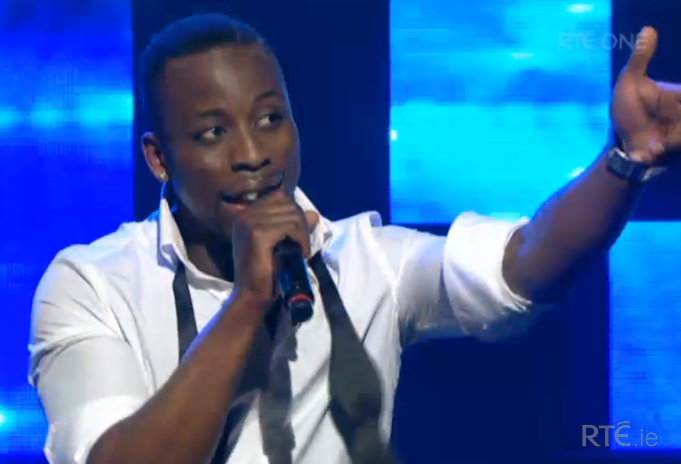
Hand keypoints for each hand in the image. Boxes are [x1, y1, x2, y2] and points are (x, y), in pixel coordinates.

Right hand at [231, 190, 318, 308]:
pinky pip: (290, 226)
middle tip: (301, 245)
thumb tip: (313, 214)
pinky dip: (301, 239)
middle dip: (301, 223)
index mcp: (246, 214)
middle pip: (287, 202)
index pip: (279, 196)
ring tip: (300, 251)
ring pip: (291, 214)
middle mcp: (245, 214)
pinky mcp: (257, 234)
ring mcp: (249, 222)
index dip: (294, 212)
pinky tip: (300, 253)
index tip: (298, 234)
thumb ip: (294, 226)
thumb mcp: (281, 243)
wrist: (253, 295)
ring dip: (302, 233)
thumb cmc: (266, 271)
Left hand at [612, 27, 680, 163]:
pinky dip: (662, 149)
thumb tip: (648, 30)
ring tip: (653, 143)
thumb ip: (640, 60)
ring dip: (668, 140)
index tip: (676, 98)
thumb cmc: (628, 111)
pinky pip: (676, 145)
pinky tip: (653, 150)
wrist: (622, 144)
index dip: (676, 100)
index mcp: (679, 95)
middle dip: (673, 125)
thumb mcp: (629, 83)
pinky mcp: (676, 147)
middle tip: (659, 132)